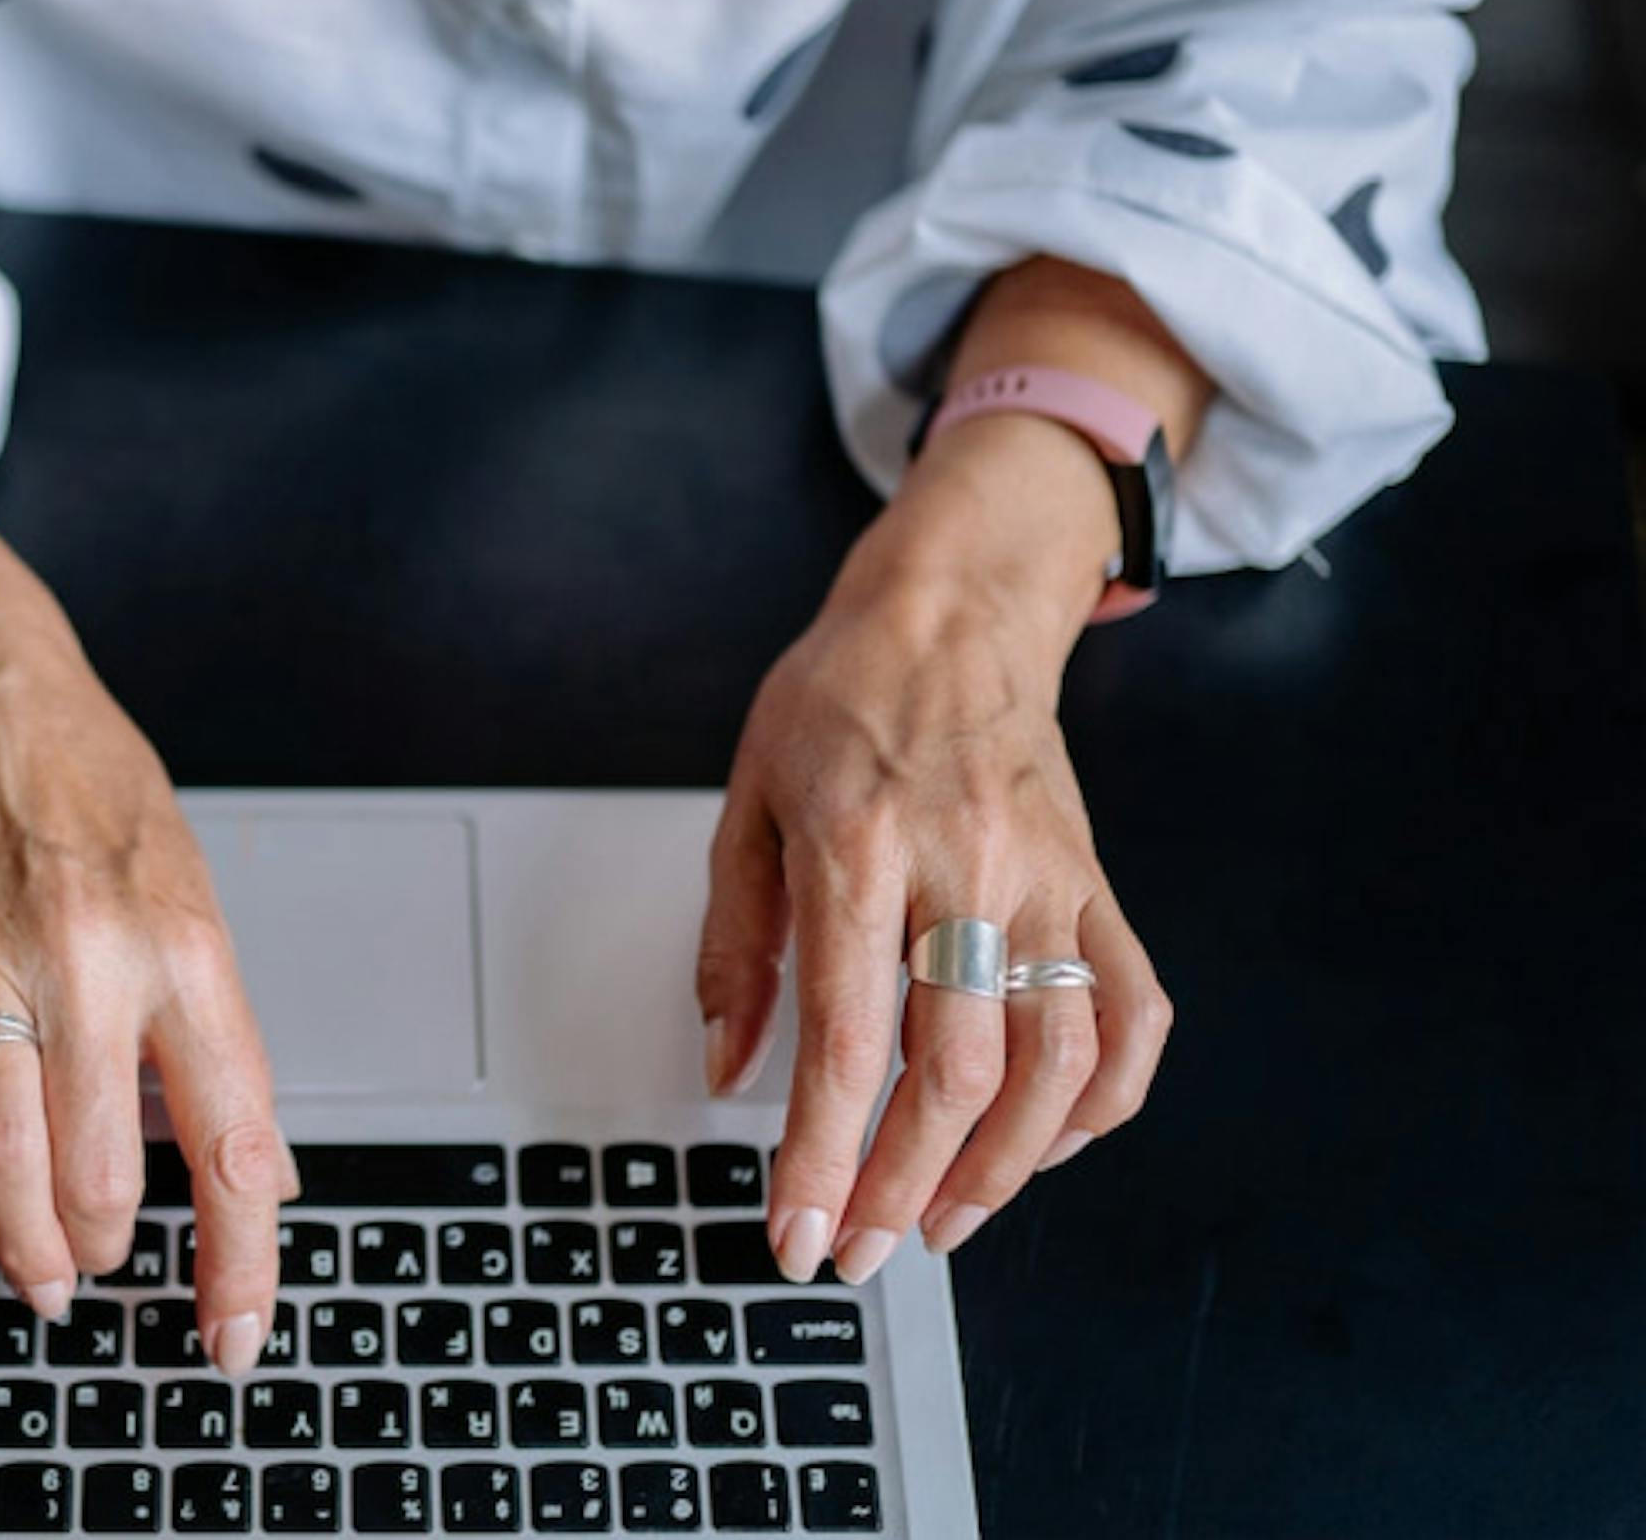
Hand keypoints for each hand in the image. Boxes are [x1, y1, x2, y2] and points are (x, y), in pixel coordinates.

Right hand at [0, 428, 297, 1374]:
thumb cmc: (99, 795)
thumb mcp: (201, 901)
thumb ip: (220, 1038)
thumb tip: (256, 1172)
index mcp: (183, 951)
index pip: (230, 1139)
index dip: (237, 1259)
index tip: (231, 1334)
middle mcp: (88, 962)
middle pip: (102, 1167)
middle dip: (108, 1244)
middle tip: (106, 1260)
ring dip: (23, 1237)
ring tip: (41, 1274)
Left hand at [696, 412, 1175, 1284]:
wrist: (955, 608)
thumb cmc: (840, 700)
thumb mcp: (745, 801)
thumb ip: (735, 943)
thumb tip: (726, 1068)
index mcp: (857, 850)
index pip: (843, 1041)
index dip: (821, 1156)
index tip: (798, 1234)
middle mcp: (964, 871)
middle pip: (953, 1072)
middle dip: (902, 1186)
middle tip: (862, 1248)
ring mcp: (1048, 880)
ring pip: (1055, 1062)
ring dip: (1004, 1170)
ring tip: (943, 1220)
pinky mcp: (1101, 884)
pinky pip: (1132, 1012)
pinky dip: (1102, 1098)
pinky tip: (1050, 1143)